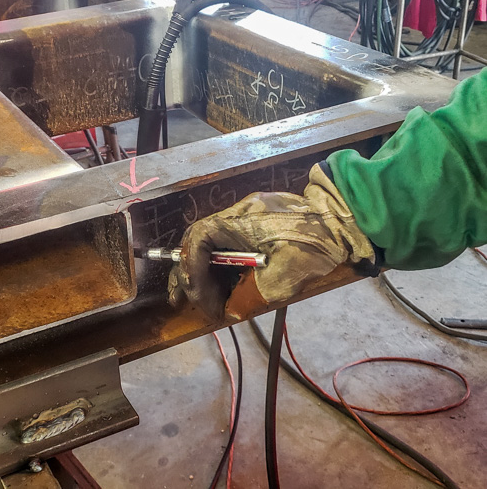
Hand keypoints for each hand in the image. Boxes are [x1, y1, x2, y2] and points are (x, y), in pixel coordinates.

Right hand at [168, 164, 375, 319]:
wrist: (347, 220)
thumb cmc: (319, 245)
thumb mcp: (286, 275)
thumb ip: (251, 295)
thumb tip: (229, 312)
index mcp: (242, 220)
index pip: (200, 239)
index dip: (190, 269)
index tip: (195, 297)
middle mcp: (240, 214)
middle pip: (201, 241)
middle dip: (189, 272)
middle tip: (180, 300)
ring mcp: (248, 217)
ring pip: (213, 244)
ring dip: (204, 272)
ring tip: (200, 299)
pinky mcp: (257, 225)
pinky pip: (229, 245)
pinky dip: (221, 266)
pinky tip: (222, 285)